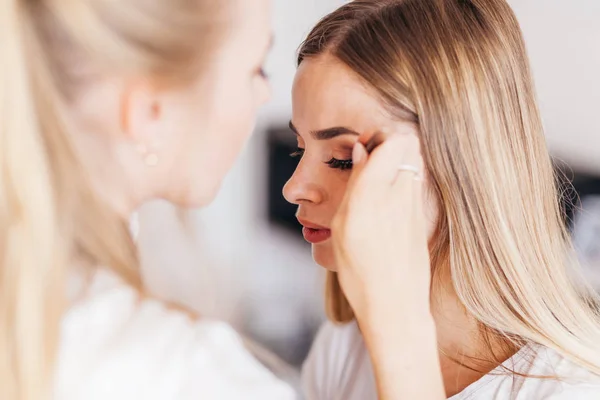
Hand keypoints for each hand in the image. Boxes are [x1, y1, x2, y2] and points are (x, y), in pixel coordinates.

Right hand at [330, 130, 431, 323]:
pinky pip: (414, 185)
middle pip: (409, 145)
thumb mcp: (344, 224)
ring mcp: (416, 205)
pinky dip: (400, 182)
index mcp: (376, 192)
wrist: (394, 305)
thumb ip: (357, 182)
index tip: (363, 146)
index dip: (378, 136)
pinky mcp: (422, 217)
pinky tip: (383, 204)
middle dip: (389, 144)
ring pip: (413, 163)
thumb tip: (362, 152)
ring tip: (374, 182)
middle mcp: (402, 193)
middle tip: (370, 159)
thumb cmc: (362, 269)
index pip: (394, 139)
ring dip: (395, 163)